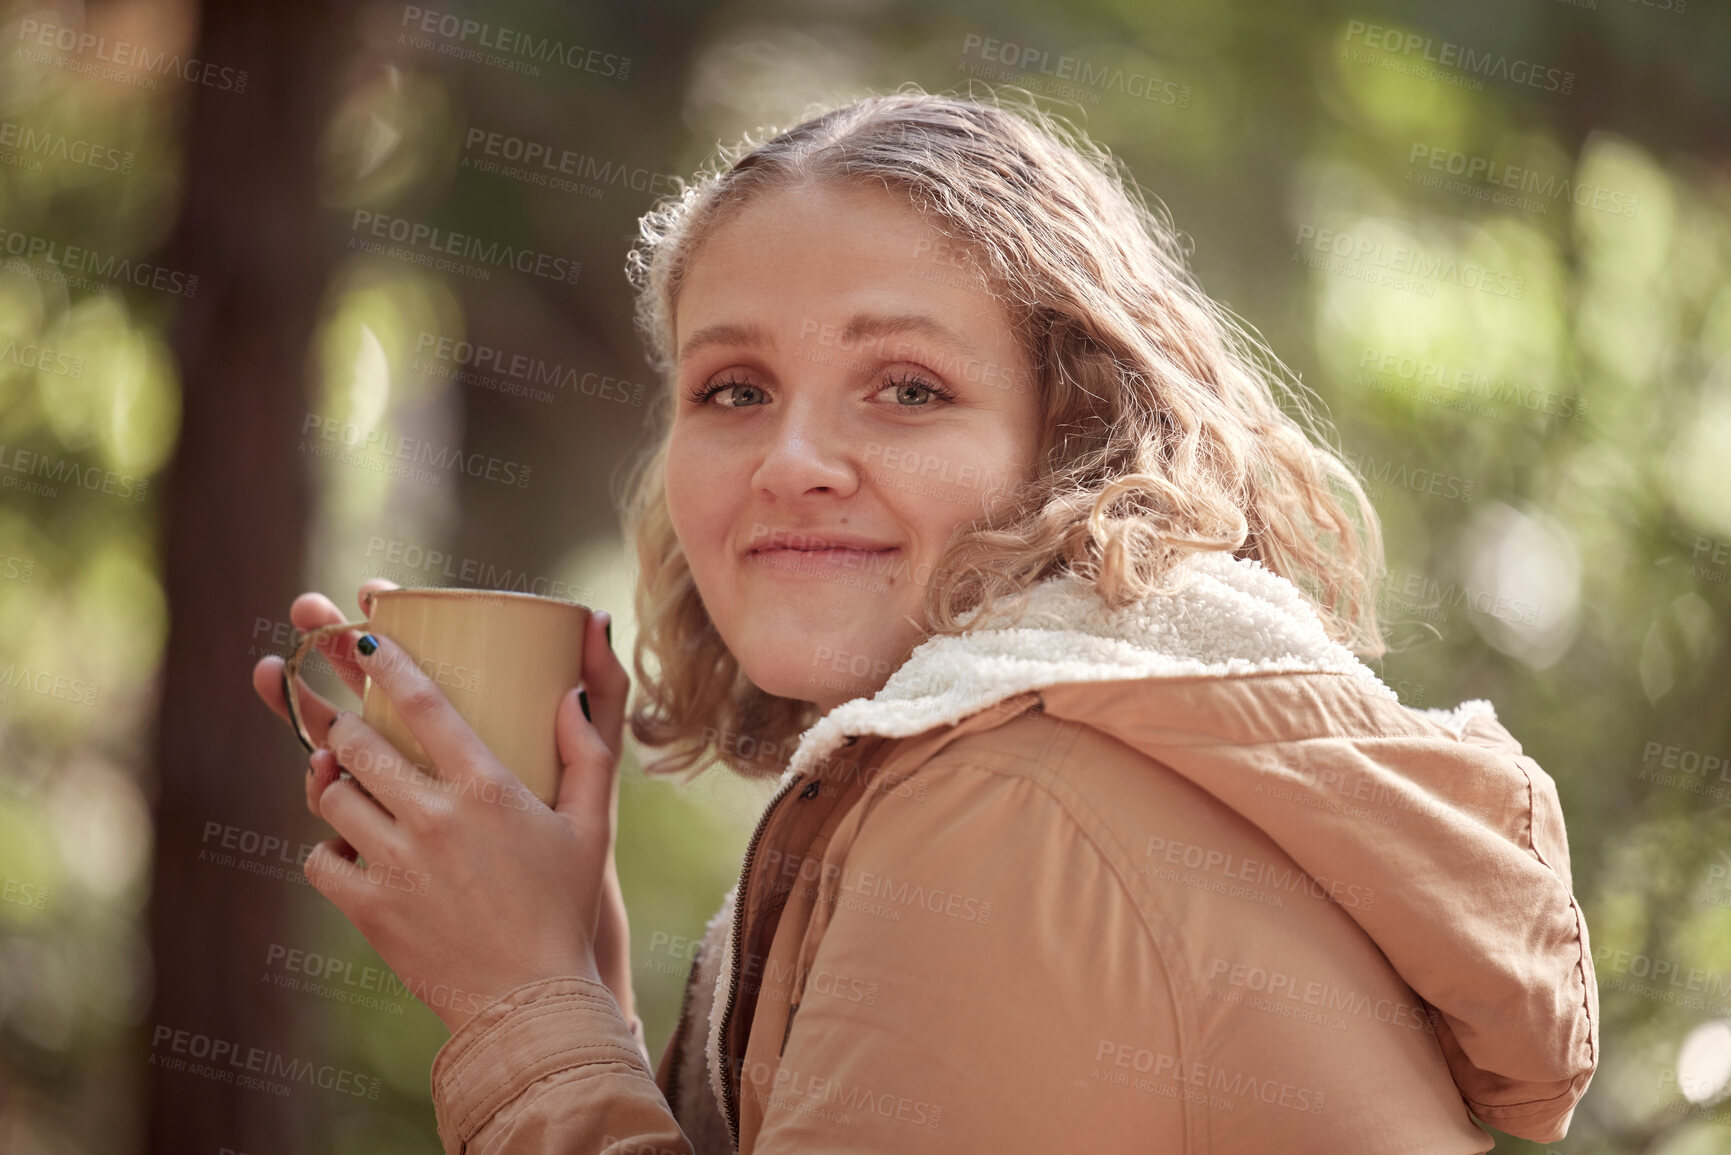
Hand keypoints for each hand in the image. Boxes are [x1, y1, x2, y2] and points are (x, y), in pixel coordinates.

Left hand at [251, 589, 634, 1032]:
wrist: (531, 1003)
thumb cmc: (566, 910)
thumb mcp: (594, 826)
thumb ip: (589, 751)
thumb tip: (572, 691)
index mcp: (487, 787)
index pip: (422, 701)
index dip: (385, 661)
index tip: (363, 638)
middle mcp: (434, 816)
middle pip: (356, 742)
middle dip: (343, 723)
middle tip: (350, 725)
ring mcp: (395, 863)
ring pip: (329, 796)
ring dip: (329, 784)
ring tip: (345, 786)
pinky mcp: (369, 909)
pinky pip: (318, 859)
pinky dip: (326, 850)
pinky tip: (348, 850)